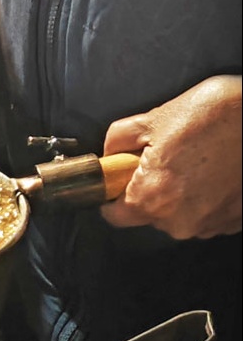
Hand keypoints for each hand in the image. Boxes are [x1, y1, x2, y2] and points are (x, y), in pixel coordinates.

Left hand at [101, 75, 241, 238]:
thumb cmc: (216, 114)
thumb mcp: (155, 118)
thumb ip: (118, 140)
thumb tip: (110, 155)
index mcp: (152, 198)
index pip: (114, 215)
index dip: (114, 194)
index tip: (122, 177)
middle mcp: (180, 222)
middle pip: (149, 214)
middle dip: (151, 188)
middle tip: (168, 155)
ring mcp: (210, 225)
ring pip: (179, 214)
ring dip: (182, 192)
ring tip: (198, 158)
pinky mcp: (233, 222)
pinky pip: (207, 213)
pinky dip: (207, 196)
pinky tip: (217, 169)